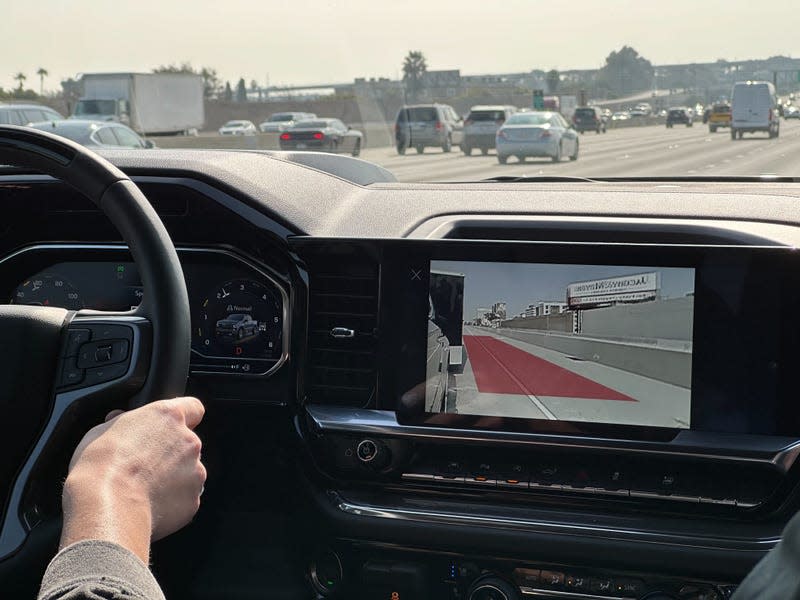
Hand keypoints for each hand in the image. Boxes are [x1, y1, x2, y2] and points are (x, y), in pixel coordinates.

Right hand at [60, 397, 206, 561]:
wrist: (108, 507)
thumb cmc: (100, 467)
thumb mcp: (102, 431)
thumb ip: (122, 422)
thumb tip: (120, 419)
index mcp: (169, 417)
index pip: (193, 407)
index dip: (184, 418)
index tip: (170, 428)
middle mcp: (188, 441)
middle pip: (187, 444)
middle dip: (171, 453)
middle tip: (144, 466)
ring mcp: (195, 471)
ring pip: (188, 472)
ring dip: (173, 479)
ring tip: (144, 490)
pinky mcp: (193, 499)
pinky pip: (185, 498)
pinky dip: (172, 502)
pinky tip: (149, 506)